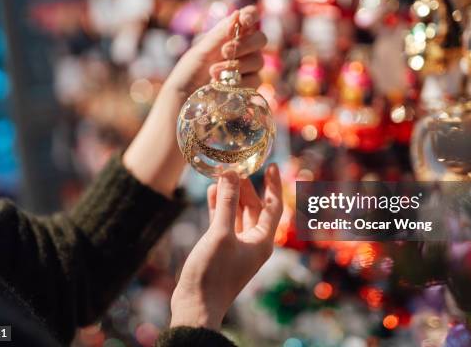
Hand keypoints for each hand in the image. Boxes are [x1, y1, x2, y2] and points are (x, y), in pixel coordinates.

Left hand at [122, 6, 266, 197]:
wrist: (181, 111)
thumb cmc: (184, 80)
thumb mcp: (198, 54)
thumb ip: (219, 35)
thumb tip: (239, 14)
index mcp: (226, 38)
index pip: (249, 19)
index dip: (251, 16)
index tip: (245, 19)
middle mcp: (240, 54)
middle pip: (260, 40)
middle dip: (244, 44)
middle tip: (225, 51)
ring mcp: (246, 73)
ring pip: (259, 62)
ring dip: (237, 66)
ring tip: (213, 75)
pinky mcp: (249, 93)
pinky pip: (256, 82)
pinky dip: (240, 82)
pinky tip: (222, 87)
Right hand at [170, 165, 282, 329]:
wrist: (197, 305)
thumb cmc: (213, 273)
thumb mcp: (221, 234)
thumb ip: (227, 203)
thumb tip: (231, 174)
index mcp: (262, 240)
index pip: (273, 207)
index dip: (272, 185)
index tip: (270, 165)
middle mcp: (253, 243)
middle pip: (254, 208)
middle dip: (246, 188)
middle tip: (235, 168)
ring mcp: (237, 246)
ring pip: (238, 214)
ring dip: (231, 196)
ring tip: (221, 176)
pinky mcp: (221, 249)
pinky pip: (224, 222)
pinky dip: (219, 208)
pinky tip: (212, 193)